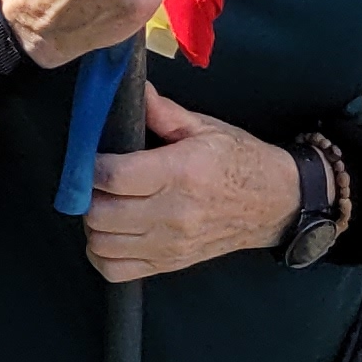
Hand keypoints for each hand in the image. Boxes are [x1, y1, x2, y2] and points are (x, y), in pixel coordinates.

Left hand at [84, 86, 296, 284]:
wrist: (272, 202)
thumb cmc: (238, 160)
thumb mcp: (204, 126)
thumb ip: (163, 111)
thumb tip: (133, 90)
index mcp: (181, 172)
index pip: (116, 176)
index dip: (91, 166)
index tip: (90, 155)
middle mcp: (173, 213)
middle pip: (102, 214)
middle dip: (88, 194)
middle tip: (95, 179)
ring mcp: (170, 245)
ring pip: (103, 244)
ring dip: (93, 224)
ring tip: (104, 204)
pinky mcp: (169, 264)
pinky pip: (116, 271)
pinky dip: (102, 255)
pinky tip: (111, 233)